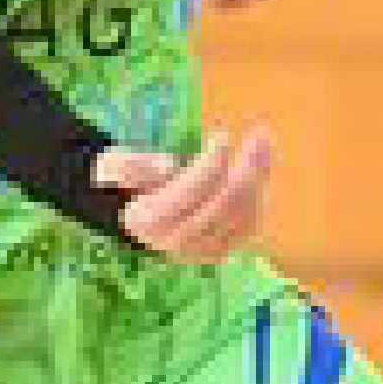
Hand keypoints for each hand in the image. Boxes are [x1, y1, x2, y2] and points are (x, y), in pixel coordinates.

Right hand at [95, 128, 274, 262]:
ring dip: (258, 175)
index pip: (189, 193)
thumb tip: (169, 168)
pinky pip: (249, 221)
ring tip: (263, 139)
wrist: (142, 220)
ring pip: (241, 214)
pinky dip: (260, 189)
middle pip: (221, 205)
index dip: (209, 165)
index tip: (222, 136)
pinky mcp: (224, 249)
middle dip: (244, 168)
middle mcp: (179, 241)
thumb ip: (136, 166)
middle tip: (258, 133)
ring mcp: (203, 250)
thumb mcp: (118, 167)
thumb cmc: (131, 183)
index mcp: (150, 221)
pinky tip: (263, 160)